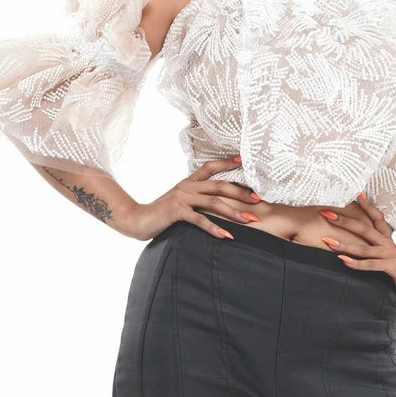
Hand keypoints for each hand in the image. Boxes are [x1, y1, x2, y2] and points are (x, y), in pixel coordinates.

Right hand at [125, 156, 264, 239]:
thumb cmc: (161, 214)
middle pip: (219, 186)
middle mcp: (187, 186)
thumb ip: (195, 199)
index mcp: (188, 182)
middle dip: (241, 193)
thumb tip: (215, 204)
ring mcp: (181, 198)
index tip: (243, 161)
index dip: (227, 163)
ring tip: (250, 220)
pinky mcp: (176, 211)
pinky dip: (214, 228)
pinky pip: (199, 220)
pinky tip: (226, 235)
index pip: (210, 167)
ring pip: (213, 202)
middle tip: (258, 200)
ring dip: (234, 212)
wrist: (137, 220)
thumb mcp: (180, 202)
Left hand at [319, 193, 395, 309]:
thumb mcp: (384, 263)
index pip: (378, 218)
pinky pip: (371, 264)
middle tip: (327, 213)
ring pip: (364, 248)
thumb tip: (350, 253)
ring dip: (344, 244)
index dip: (368, 206)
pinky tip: (343, 260)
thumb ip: (372, 255)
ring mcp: (391, 255)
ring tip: (327, 241)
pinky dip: (356, 263)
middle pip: (365, 229)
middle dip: (344, 220)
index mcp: (387, 242)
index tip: (356, 194)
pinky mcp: (392, 267)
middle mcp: (389, 245)